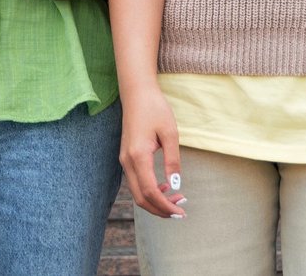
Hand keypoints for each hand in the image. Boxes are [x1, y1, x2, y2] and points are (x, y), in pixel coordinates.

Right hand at [118, 84, 185, 219]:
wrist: (136, 93)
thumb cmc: (155, 108)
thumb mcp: (170, 133)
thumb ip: (172, 160)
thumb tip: (175, 186)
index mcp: (138, 156)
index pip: (150, 191)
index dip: (166, 206)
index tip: (181, 212)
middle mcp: (126, 161)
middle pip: (141, 198)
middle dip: (160, 209)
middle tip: (180, 211)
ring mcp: (124, 160)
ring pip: (137, 192)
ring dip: (155, 201)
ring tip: (176, 199)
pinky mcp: (126, 157)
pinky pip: (136, 182)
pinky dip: (149, 191)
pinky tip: (164, 187)